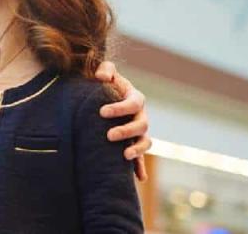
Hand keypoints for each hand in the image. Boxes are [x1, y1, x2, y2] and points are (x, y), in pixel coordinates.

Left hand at [95, 61, 151, 180]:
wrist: (104, 97)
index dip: (119, 108)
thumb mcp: (106, 73)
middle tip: (109, 135)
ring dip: (137, 150)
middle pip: (141, 125)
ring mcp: (139, 132)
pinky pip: (140, 158)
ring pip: (145, 142)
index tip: (102, 112)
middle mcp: (141, 116)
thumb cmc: (105, 84)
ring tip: (124, 155)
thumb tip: (101, 76)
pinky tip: (139, 178)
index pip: (133, 103)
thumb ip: (105, 69)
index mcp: (135, 98)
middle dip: (126, 131)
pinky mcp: (134, 144)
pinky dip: (140, 168)